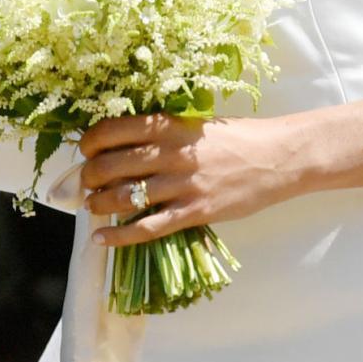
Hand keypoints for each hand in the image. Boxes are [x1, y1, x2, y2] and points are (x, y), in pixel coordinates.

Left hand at [79, 113, 307, 246]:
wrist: (278, 157)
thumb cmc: (239, 137)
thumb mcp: (196, 123)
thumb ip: (164, 132)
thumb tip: (126, 144)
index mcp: (169, 125)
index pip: (113, 130)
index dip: (91, 142)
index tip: (85, 150)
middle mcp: (171, 153)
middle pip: (111, 165)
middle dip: (89, 176)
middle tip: (84, 182)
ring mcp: (182, 184)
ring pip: (124, 196)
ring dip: (98, 203)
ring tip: (90, 206)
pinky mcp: (194, 212)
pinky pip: (147, 227)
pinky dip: (119, 235)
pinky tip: (101, 238)